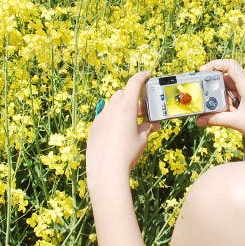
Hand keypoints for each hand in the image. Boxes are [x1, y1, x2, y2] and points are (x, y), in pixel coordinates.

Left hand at [86, 72, 159, 193]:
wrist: (106, 170)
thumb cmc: (128, 153)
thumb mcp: (142, 139)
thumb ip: (147, 128)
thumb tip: (151, 125)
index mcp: (126, 107)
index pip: (134, 83)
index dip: (141, 77)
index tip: (146, 75)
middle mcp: (111, 109)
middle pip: (122, 94)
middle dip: (131, 98)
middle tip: (140, 111)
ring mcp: (100, 118)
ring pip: (111, 106)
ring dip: (121, 109)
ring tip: (129, 123)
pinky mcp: (93, 128)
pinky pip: (103, 118)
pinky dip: (111, 120)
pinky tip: (116, 134)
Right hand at [195, 59, 244, 144]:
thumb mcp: (236, 122)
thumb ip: (216, 119)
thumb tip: (199, 121)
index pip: (230, 65)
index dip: (215, 64)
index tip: (203, 72)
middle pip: (228, 78)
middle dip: (215, 87)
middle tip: (205, 97)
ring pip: (232, 89)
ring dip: (223, 98)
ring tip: (218, 111)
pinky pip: (238, 96)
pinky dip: (230, 103)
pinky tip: (228, 114)